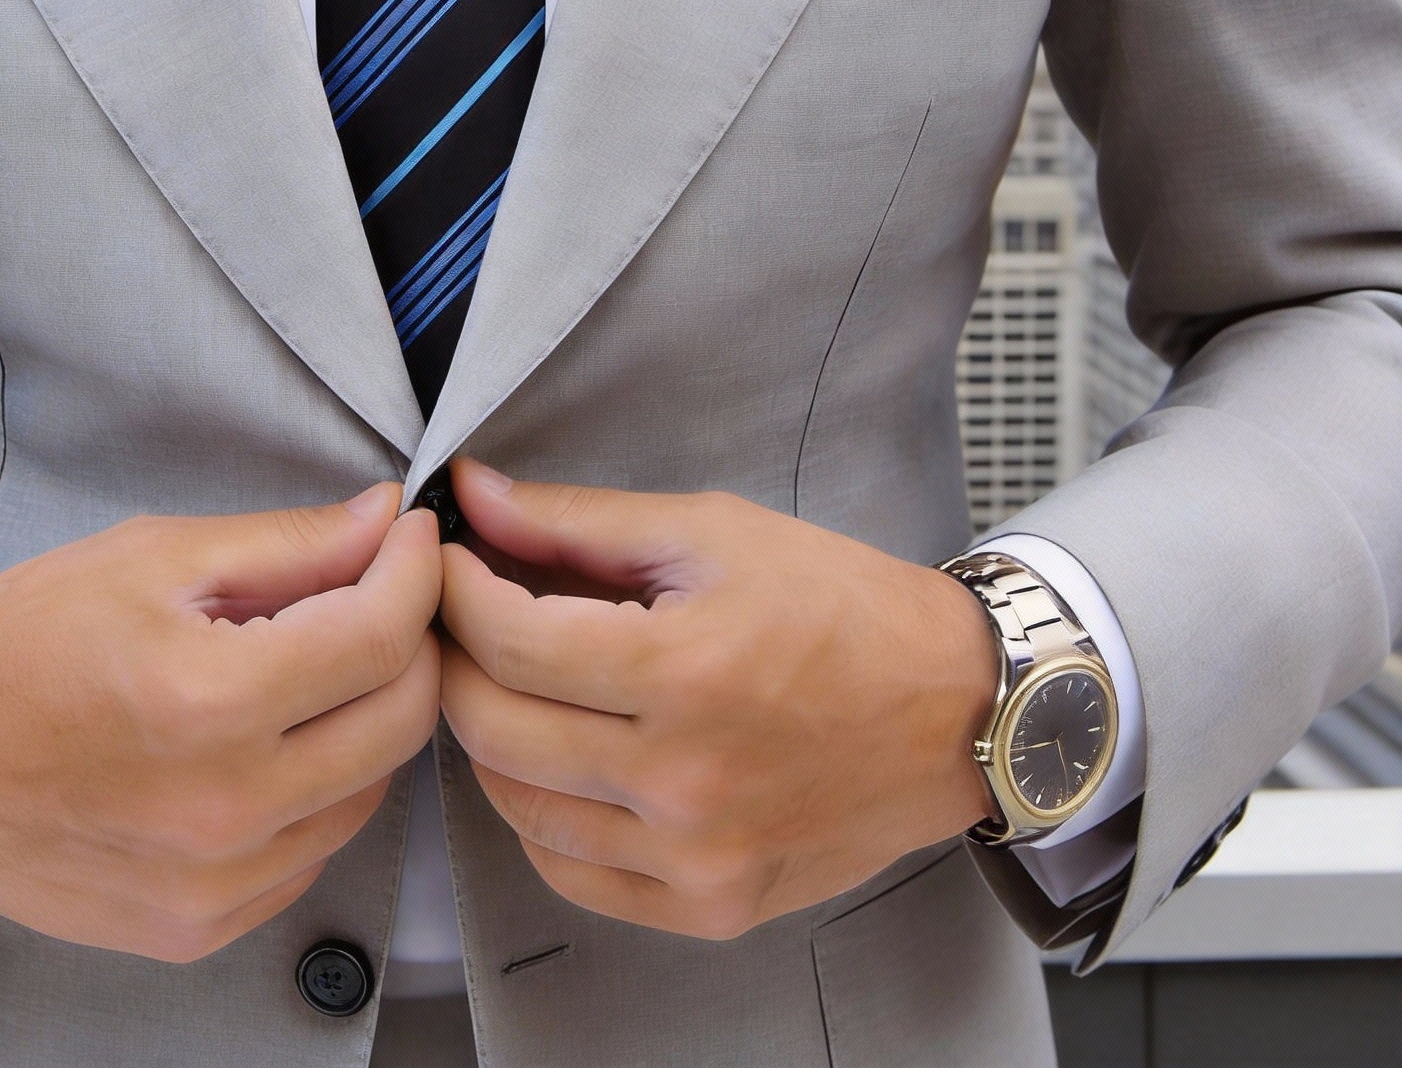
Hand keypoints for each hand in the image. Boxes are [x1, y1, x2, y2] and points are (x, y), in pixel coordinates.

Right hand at [0, 485, 440, 961]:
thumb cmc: (20, 641)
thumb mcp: (152, 556)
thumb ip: (287, 544)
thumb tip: (386, 522)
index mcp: (208, 702)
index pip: (380, 636)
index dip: (415, 571)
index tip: (410, 536)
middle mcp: (222, 810)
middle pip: (399, 720)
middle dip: (409, 640)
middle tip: (378, 592)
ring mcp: (213, 886)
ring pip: (369, 791)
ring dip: (365, 717)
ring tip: (313, 663)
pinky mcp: (199, 928)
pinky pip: (313, 851)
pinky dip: (318, 789)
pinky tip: (269, 741)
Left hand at [437, 460, 996, 939]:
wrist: (955, 709)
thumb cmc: (840, 606)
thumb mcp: (710, 531)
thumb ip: (576, 521)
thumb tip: (472, 495)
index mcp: (683, 672)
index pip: (506, 639)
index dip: (454, 589)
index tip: (446, 558)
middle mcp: (683, 780)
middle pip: (493, 725)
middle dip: (454, 656)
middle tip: (459, 613)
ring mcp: (695, 857)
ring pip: (517, 806)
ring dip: (487, 735)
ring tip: (505, 679)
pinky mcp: (710, 906)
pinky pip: (570, 873)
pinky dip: (538, 814)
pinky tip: (554, 759)